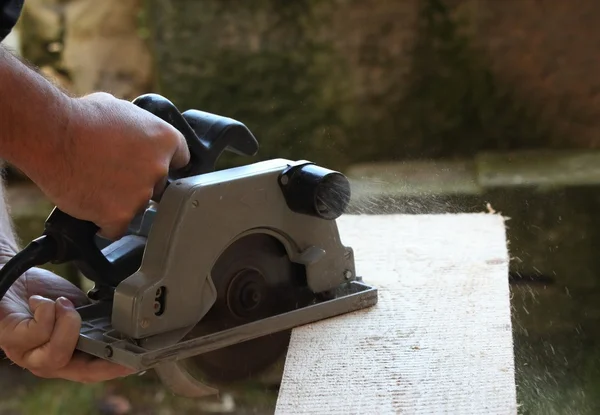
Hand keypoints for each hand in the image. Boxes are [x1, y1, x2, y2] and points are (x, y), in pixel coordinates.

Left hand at [0, 266, 134, 382]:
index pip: (93, 372)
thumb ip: (93, 322)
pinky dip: (48, 311)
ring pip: (57, 355)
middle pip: (80, 372)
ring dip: (68, 324)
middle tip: (115, 332)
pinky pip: (39, 332)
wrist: (14, 275)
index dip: (115, 369)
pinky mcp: (11, 338)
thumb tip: (123, 323)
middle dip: (100, 352)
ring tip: (65, 304)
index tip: (137, 360)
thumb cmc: (43, 294)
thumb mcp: (77, 309)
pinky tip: (43, 301)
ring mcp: (26, 353)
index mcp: (64, 355)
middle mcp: (44, 361)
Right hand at [30, 92, 189, 239]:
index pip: (180, 159)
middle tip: (115, 177)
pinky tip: (93, 209)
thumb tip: (135, 134)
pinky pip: (117, 228)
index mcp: (165, 139)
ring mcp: (141, 194)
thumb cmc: (80, 117)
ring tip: (96, 187)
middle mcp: (159, 168)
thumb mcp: (121, 110)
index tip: (151, 167)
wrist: (52, 135)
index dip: (164, 163)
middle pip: (158, 186)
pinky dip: (105, 223)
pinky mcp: (120, 215)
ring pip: (137, 208)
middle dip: (140, 184)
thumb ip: (138, 128)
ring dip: (121, 204)